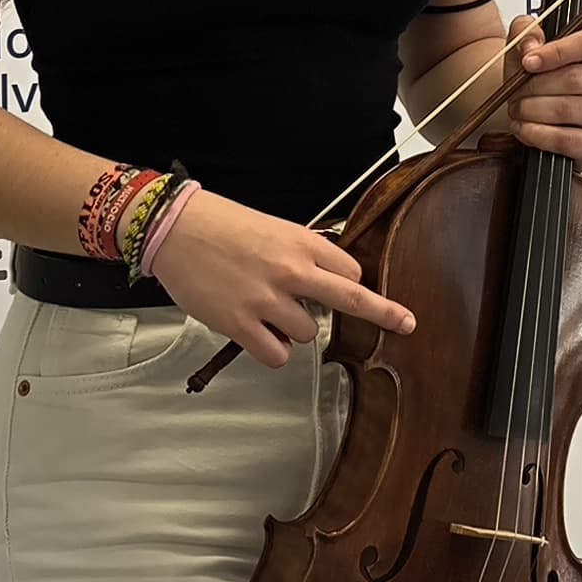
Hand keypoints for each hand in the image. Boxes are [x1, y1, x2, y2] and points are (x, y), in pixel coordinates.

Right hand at [143, 190, 412, 367]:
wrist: (175, 229)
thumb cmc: (221, 226)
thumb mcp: (273, 229)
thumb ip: (302, 254)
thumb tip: (324, 281)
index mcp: (302, 243)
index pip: (349, 272)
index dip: (346, 284)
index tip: (349, 292)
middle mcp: (291, 270)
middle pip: (351, 299)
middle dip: (384, 312)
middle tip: (406, 322)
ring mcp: (267, 299)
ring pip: (307, 334)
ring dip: (292, 330)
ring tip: (264, 311)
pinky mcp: (240, 322)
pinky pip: (276, 354)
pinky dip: (272, 350)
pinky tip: (257, 333)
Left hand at [506, 20, 581, 165]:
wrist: (540, 107)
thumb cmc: (541, 74)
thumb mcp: (530, 43)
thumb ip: (526, 31)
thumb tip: (530, 47)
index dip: (555, 52)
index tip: (528, 61)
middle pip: (575, 79)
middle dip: (536, 86)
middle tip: (517, 90)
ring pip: (568, 110)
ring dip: (533, 110)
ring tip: (518, 108)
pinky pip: (567, 140)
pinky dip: (538, 134)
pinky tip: (524, 127)